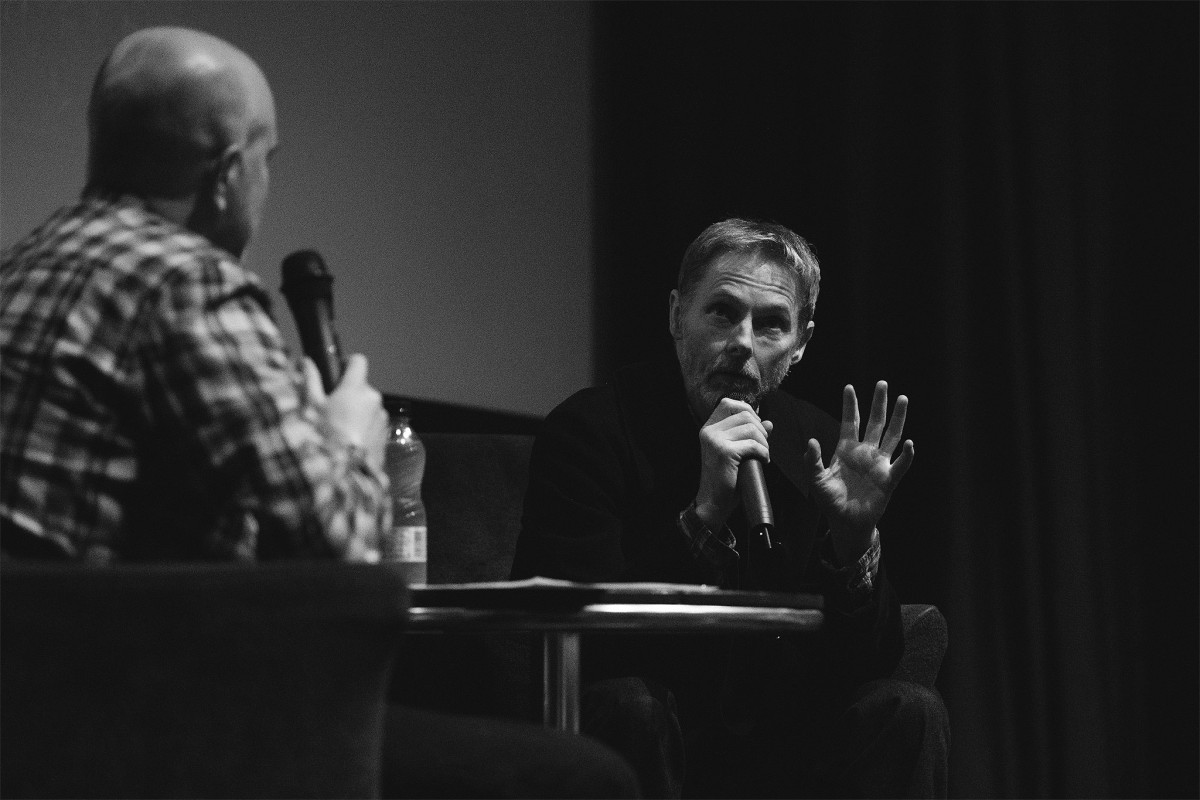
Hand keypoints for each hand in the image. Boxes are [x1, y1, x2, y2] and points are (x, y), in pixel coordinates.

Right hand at [305, 353, 387, 471]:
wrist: (344, 470)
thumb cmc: (325, 436)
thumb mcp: (311, 406)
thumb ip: (310, 380)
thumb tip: (307, 361)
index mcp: (356, 388)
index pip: (359, 361)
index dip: (348, 363)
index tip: (338, 371)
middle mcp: (373, 399)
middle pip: (362, 387)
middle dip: (349, 393)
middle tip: (331, 408)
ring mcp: (382, 417)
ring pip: (368, 406)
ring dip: (357, 411)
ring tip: (340, 429)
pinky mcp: (385, 434)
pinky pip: (374, 423)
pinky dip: (363, 427)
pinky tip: (350, 440)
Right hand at [694, 398, 773, 529]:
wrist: (713, 503)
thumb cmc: (726, 478)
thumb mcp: (737, 452)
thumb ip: (750, 435)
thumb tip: (769, 422)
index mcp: (708, 428)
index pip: (729, 403)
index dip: (748, 411)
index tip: (756, 428)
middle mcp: (709, 431)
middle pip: (745, 414)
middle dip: (761, 429)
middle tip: (763, 447)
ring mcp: (715, 440)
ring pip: (752, 428)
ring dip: (764, 442)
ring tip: (763, 455)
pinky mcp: (724, 452)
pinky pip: (754, 445)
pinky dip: (764, 453)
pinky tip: (763, 462)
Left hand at [804, 381, 913, 563]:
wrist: (846, 522)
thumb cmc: (831, 501)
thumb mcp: (817, 480)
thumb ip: (813, 461)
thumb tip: (811, 442)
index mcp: (847, 450)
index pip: (849, 422)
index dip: (849, 406)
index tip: (848, 387)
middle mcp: (865, 452)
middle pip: (874, 422)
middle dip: (878, 403)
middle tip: (882, 383)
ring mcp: (879, 464)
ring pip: (891, 436)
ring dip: (897, 418)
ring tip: (903, 399)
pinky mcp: (888, 479)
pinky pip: (900, 464)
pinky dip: (906, 455)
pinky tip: (909, 443)